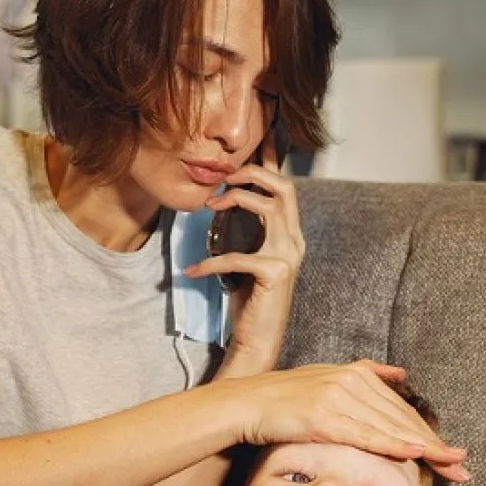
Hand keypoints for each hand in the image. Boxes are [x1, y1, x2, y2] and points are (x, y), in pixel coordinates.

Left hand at [184, 137, 302, 375]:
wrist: (257, 343)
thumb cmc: (247, 302)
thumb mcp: (244, 261)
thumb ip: (243, 235)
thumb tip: (220, 206)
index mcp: (290, 236)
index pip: (285, 189)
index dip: (270, 163)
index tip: (255, 142)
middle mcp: (295, 242)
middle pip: (284, 187)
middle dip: (252, 173)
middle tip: (222, 175)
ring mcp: (289, 257)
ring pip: (270, 207)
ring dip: (236, 199)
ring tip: (208, 207)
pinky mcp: (275, 274)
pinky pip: (238, 256)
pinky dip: (210, 262)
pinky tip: (191, 272)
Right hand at [234, 360, 469, 480]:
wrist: (245, 403)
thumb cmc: (282, 399)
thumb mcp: (326, 377)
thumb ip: (365, 373)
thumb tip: (400, 373)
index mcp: (356, 373)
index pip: (400, 408)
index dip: (427, 432)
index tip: (451, 452)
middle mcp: (351, 382)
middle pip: (402, 418)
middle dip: (435, 445)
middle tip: (462, 465)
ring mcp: (337, 398)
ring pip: (390, 428)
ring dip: (424, 449)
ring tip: (450, 466)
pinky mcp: (323, 417)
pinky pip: (366, 434)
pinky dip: (393, 445)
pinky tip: (415, 454)